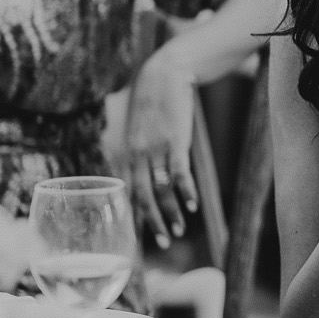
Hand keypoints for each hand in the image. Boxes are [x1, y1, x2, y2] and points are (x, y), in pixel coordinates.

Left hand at [126, 54, 198, 246]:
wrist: (164, 75)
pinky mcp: (174, 141)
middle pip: (142, 196)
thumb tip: (146, 175)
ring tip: (180, 230)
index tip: (139, 237)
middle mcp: (137, 155)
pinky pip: (179, 172)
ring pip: (161, 189)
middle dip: (153, 222)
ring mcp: (156, 149)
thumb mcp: (138, 129)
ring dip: (171, 212)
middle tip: (164, 242)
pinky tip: (192, 206)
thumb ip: (139, 152)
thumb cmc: (153, 103)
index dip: (134, 216)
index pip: (127, 193)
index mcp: (127, 154)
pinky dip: (185, 191)